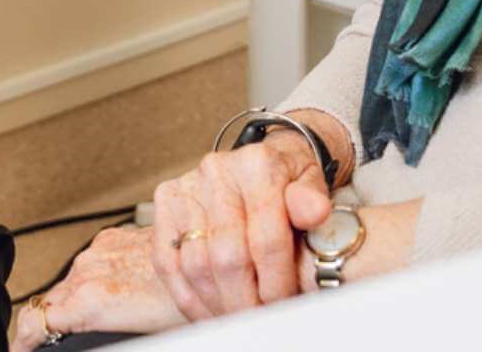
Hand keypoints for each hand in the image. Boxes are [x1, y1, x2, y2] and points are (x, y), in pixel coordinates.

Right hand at [10, 226, 185, 349]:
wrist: (207, 259)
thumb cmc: (182, 305)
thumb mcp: (137, 335)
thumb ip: (95, 332)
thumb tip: (80, 335)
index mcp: (90, 300)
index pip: (33, 321)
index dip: (22, 341)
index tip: (21, 349)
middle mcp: (88, 271)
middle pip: (46, 303)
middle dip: (45, 324)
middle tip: (50, 341)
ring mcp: (98, 250)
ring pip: (66, 282)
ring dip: (67, 300)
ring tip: (80, 321)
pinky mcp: (111, 237)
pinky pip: (85, 263)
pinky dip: (86, 279)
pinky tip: (104, 291)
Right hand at [151, 123, 339, 320]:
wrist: (262, 162)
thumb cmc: (287, 180)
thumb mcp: (311, 185)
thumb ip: (311, 202)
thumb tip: (315, 211)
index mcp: (257, 165)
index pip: (266, 239)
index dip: (277, 283)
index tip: (284, 304)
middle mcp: (217, 171)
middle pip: (228, 257)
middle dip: (246, 301)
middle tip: (260, 318)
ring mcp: (187, 187)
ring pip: (197, 266)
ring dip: (218, 304)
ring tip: (238, 316)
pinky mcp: (165, 204)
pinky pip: (168, 263)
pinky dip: (188, 297)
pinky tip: (209, 311)